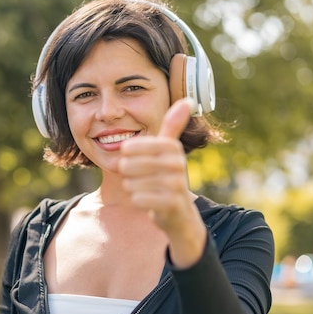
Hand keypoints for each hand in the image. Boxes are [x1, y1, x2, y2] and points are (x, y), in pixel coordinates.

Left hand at [119, 98, 206, 266]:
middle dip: (126, 170)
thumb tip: (188, 100)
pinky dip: (136, 199)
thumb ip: (173, 126)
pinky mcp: (171, 204)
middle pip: (133, 164)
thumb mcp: (170, 151)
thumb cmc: (168, 177)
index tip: (124, 151)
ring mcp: (176, 186)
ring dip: (130, 185)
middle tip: (130, 174)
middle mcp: (178, 165)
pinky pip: (138, 198)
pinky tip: (142, 198)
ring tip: (139, 187)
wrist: (178, 213)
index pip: (143, 144)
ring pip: (133, 182)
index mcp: (174, 149)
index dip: (130, 149)